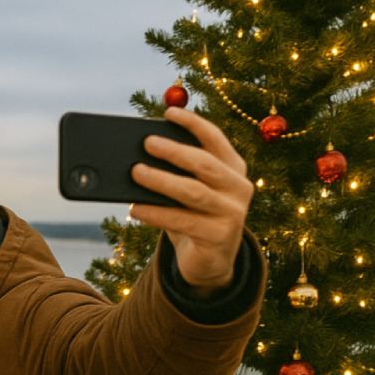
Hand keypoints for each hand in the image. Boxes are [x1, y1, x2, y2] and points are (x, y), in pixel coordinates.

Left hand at [129, 107, 252, 293]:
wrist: (210, 262)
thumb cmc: (194, 217)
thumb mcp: (190, 192)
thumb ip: (176, 173)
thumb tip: (137, 157)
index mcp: (233, 169)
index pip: (215, 139)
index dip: (193, 123)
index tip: (169, 112)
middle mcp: (239, 187)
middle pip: (204, 164)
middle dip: (174, 151)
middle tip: (147, 143)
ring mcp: (232, 213)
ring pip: (192, 192)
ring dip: (161, 180)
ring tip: (135, 172)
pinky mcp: (219, 236)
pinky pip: (181, 220)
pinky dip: (156, 213)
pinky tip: (135, 208)